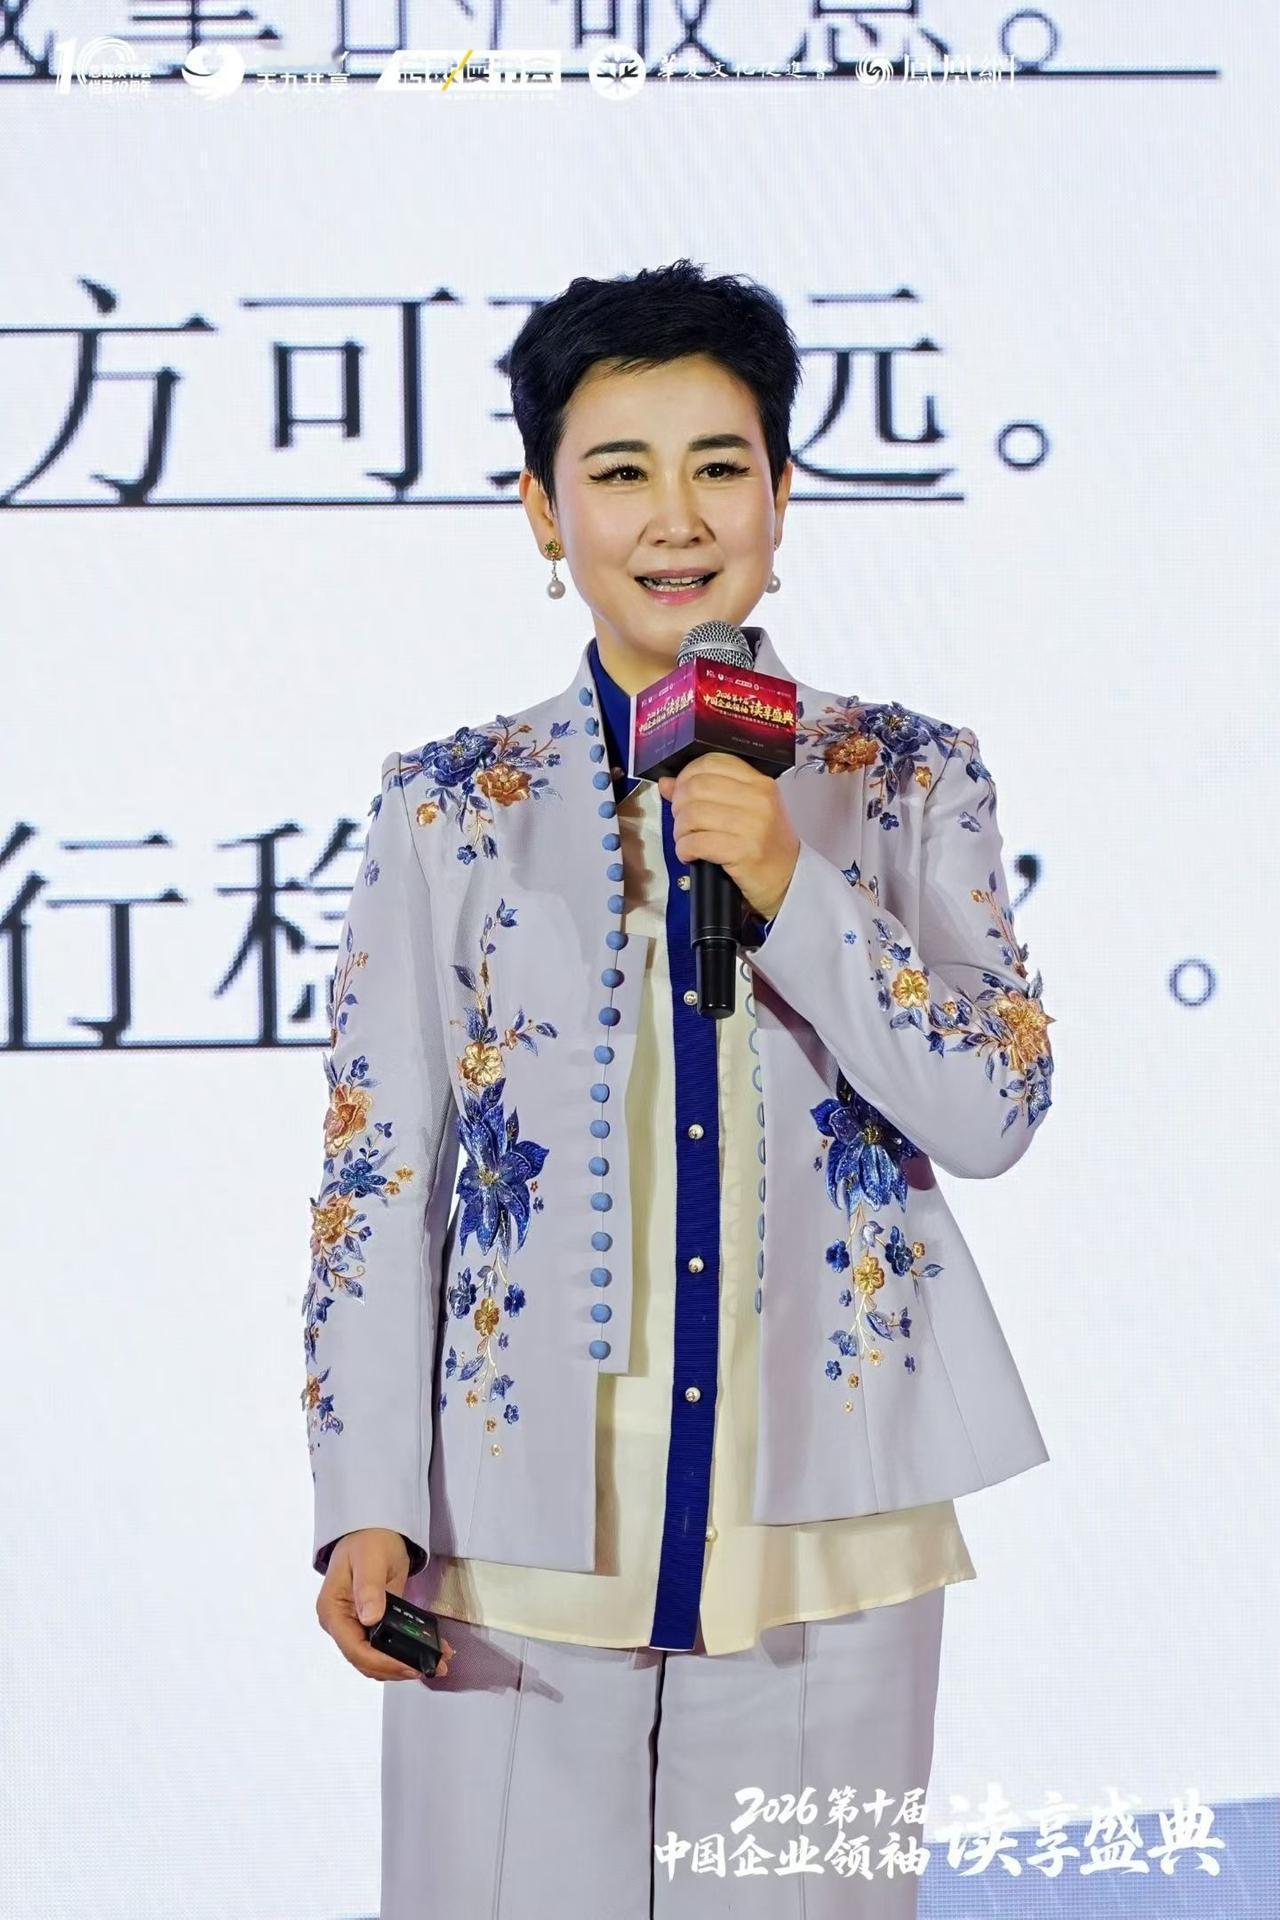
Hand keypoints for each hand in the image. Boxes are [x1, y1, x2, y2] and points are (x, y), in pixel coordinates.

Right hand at [315, 1527, 455, 1681]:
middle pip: (367, 1660)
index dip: (383, 1662)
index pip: (355, 1650)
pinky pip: (388, 1645)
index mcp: (333, 1612)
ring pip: (378, 1658)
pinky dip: (406, 1651)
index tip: (409, 1665)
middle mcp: (342, 1624)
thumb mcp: (370, 1559)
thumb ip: (370, 1588)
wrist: (375, 1529)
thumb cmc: (368, 1539)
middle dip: (399, 1667)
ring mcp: (356, 1626)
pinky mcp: (373, 1623)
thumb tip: (370, 1618)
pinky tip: (428, 1650)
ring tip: (436, 1662)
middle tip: (431, 1666)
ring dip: (405, 1663)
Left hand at [657, 753, 799, 921]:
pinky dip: (684, 849)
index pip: (712, 762)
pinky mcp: (743, 852)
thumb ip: (708, 793)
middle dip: (679, 805)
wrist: (790, 880)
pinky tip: (689, 854)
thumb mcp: (745, 810)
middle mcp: (758, 799)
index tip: (681, 792)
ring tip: (686, 840)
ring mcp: (752, 826)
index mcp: (760, 783)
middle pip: (696, 787)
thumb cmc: (765, 843)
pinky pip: (696, 842)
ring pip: (693, 815)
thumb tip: (667, 783)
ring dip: (680, 830)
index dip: (687, 775)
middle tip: (683, 821)